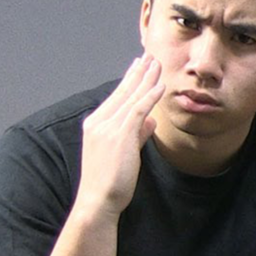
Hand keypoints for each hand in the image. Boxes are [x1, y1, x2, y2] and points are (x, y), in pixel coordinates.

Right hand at [75, 56, 164, 216]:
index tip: (139, 66)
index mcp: (95, 125)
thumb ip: (138, 134)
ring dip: (146, 78)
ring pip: (131, 97)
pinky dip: (149, 96)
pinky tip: (160, 86)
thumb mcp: (124, 153)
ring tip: (157, 63)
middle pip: (122, 92)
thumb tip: (151, 121)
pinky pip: (137, 110)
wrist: (98, 200)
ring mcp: (108, 128)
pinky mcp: (120, 136)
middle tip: (149, 55)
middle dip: (138, 72)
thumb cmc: (109, 182)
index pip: (116, 97)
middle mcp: (99, 122)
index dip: (129, 80)